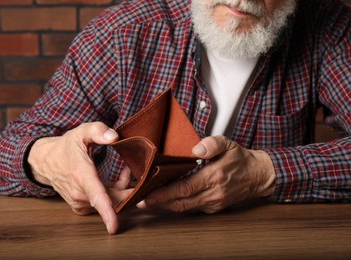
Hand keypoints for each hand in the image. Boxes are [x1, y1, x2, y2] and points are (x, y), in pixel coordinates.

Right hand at [27, 122, 132, 234]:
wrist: (45, 162)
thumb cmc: (66, 146)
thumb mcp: (81, 132)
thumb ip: (98, 131)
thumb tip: (115, 137)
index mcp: (81, 175)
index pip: (97, 196)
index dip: (107, 212)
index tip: (114, 227)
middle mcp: (79, 193)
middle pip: (112, 201)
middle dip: (129, 191)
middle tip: (138, 173)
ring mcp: (79, 202)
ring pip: (110, 203)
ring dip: (122, 190)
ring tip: (126, 171)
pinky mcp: (80, 207)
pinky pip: (103, 204)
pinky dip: (113, 195)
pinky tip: (117, 181)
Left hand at [139, 136, 275, 212]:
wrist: (257, 175)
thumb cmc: (239, 158)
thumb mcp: (227, 143)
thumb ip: (212, 144)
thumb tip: (196, 150)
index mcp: (214, 177)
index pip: (183, 189)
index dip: (163, 194)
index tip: (146, 194)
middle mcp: (213, 194)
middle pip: (180, 203)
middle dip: (158, 202)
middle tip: (140, 200)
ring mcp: (214, 203)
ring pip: (184, 208)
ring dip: (166, 205)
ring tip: (149, 200)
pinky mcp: (214, 208)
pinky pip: (192, 208)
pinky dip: (177, 204)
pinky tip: (167, 199)